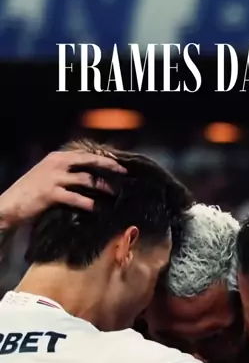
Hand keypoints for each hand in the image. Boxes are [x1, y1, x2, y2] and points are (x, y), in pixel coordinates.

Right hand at [0, 150, 125, 228]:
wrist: (11, 203)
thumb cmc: (32, 191)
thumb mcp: (49, 174)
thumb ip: (67, 172)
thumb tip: (90, 175)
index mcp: (57, 157)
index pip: (85, 154)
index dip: (103, 158)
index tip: (118, 163)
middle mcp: (57, 163)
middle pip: (89, 161)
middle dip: (108, 166)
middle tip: (123, 172)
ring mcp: (54, 177)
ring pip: (86, 179)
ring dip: (102, 187)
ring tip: (113, 193)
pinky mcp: (51, 193)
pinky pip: (75, 197)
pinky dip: (87, 203)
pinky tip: (94, 208)